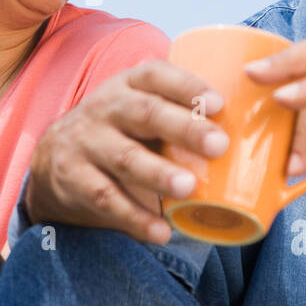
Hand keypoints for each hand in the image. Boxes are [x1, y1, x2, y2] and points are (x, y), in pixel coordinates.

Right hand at [25, 60, 229, 243]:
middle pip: (145, 113)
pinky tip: (161, 231)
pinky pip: (105, 198)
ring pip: (124, 157)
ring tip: (189, 189)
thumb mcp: (138, 108)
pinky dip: (134, 217)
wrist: (52, 158)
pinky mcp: (73, 177)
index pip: (156, 74)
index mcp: (128, 85)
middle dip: (184, 128)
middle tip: (219, 145)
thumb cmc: (118, 130)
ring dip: (158, 173)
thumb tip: (253, 134)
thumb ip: (178, 112)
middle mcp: (105, 107)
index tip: (219, 103)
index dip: (187, 85)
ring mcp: (86, 142)